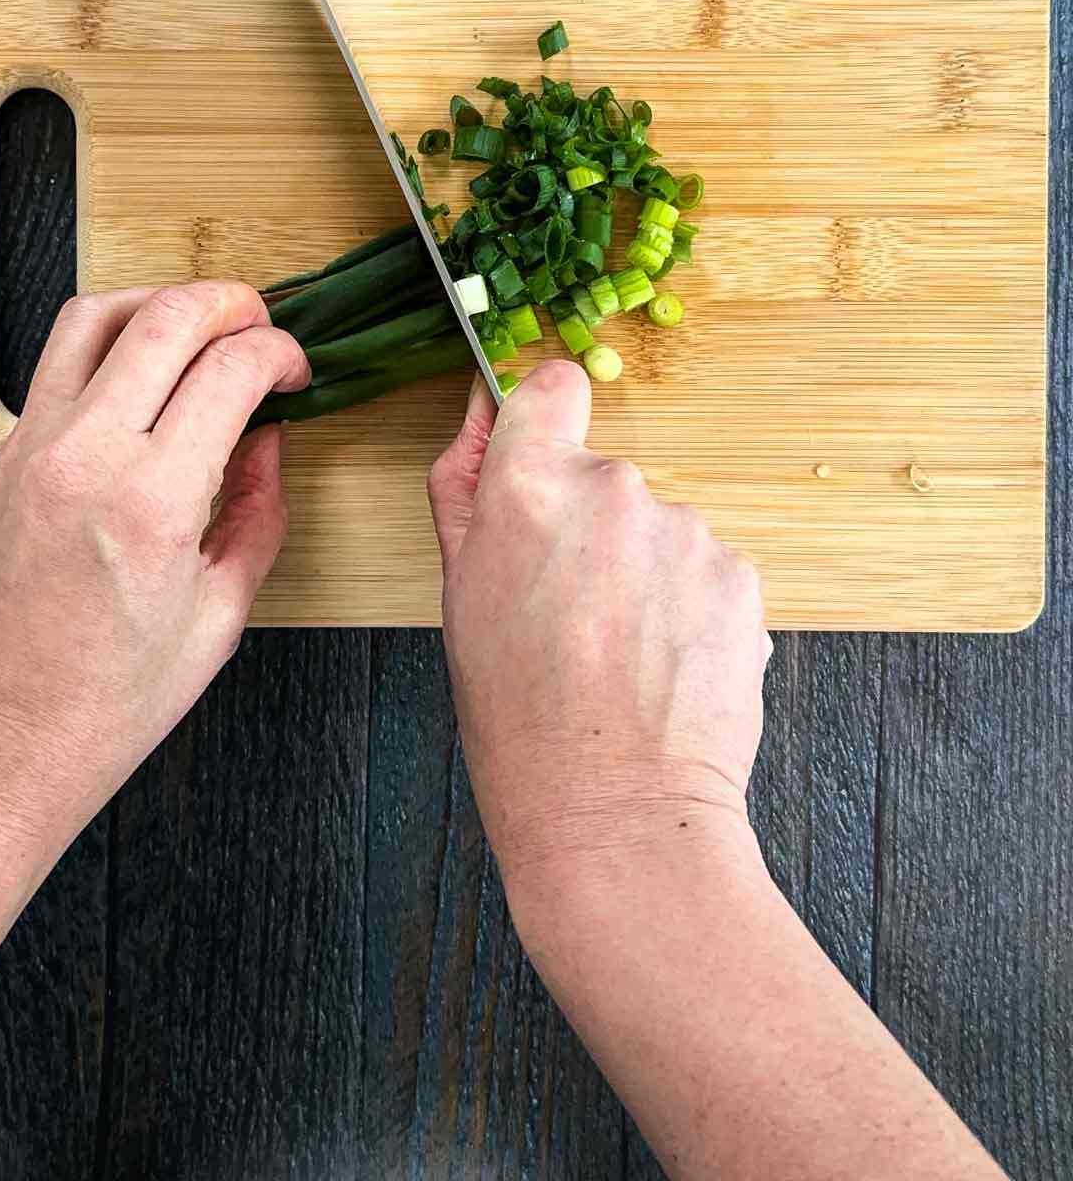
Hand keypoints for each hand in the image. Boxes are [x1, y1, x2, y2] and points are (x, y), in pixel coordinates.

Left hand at [0, 282, 307, 860]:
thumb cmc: (91, 716)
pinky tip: (136, 398)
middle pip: (165, 318)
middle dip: (229, 304)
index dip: (279, 353)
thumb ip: (255, 520)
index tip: (294, 371)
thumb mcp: (213, 625)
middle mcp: (80, 458)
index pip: (230, 369)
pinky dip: (106, 361)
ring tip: (195, 330)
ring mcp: (23, 453)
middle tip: (259, 325)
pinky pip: (52, 376)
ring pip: (92, 319)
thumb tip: (267, 448)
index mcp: (150, 504)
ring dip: (157, 306)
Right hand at [428, 360, 771, 902]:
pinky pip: (704, 568)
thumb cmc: (521, 721)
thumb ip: (464, 486)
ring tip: (619, 654)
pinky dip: (687, 605)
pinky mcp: (740, 573)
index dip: (542, 419)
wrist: (618, 812)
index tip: (542, 456)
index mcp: (528, 488)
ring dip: (641, 570)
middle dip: (587, 526)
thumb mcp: (460, 596)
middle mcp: (614, 490)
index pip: (549, 388)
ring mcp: (686, 530)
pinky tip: (662, 666)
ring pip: (657, 527)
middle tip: (570, 613)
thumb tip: (481, 411)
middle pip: (601, 474)